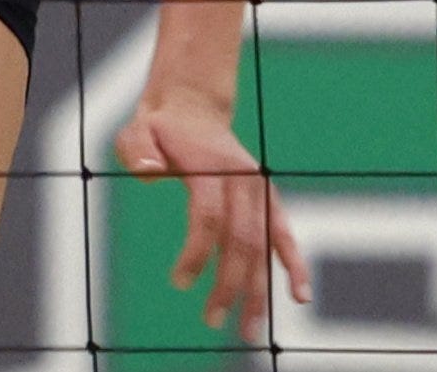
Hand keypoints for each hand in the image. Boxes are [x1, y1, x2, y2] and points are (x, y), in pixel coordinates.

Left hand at [114, 101, 308, 343]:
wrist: (192, 106)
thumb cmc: (160, 127)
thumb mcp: (136, 130)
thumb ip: (138, 150)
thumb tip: (150, 174)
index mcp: (213, 167)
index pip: (209, 218)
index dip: (197, 253)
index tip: (180, 282)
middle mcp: (244, 179)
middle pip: (240, 239)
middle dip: (228, 284)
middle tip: (211, 319)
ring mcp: (260, 189)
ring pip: (264, 246)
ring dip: (258, 289)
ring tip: (249, 329)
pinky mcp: (268, 197)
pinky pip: (284, 234)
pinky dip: (294, 264)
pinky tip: (299, 296)